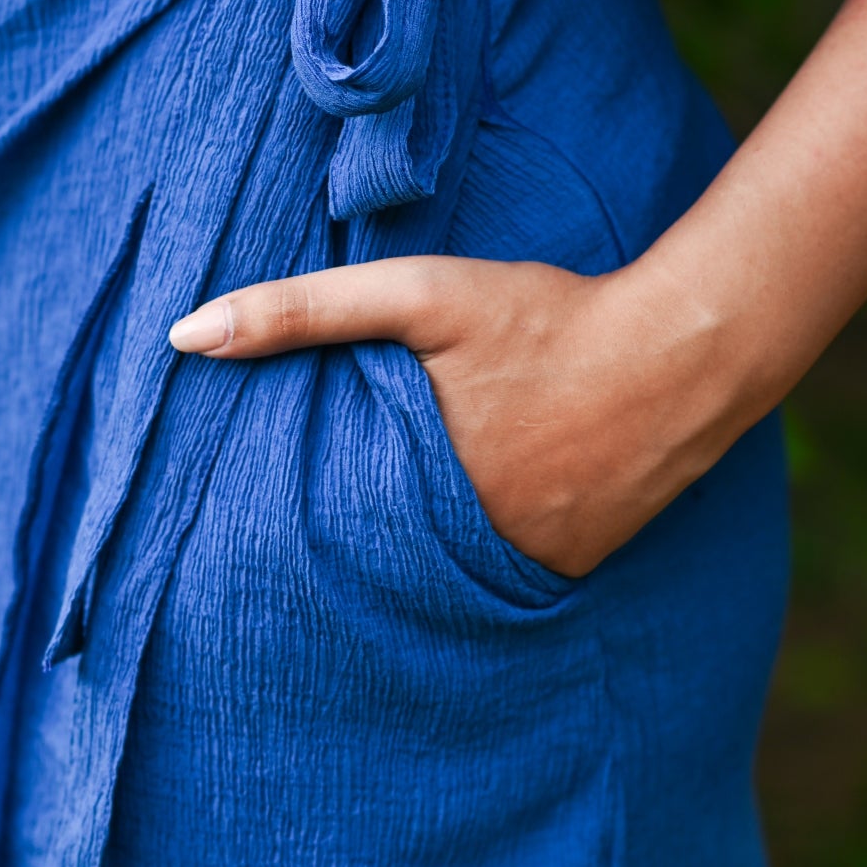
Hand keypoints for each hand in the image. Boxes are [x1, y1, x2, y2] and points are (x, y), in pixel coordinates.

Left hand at [169, 254, 753, 575]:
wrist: (681, 355)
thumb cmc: (544, 318)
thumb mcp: (418, 296)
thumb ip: (303, 310)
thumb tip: (184, 334)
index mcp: (409, 491)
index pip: (315, 528)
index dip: (284, 520)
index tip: (246, 521)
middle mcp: (464, 546)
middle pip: (375, 555)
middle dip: (345, 544)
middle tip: (312, 532)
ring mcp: (521, 565)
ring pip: (437, 570)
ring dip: (412, 551)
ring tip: (386, 526)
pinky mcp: (568, 568)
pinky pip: (500, 570)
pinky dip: (478, 551)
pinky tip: (476, 515)